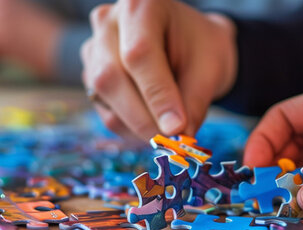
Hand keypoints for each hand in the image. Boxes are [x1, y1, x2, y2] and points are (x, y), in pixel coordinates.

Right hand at [81, 0, 237, 139]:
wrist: (190, 44)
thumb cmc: (203, 49)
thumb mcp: (210, 68)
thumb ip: (194, 102)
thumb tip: (179, 138)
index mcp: (142, 6)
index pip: (139, 54)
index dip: (157, 96)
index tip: (177, 129)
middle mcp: (109, 22)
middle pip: (111, 76)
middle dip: (143, 117)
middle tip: (172, 142)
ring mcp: (94, 48)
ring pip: (104, 96)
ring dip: (137, 125)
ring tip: (169, 134)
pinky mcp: (91, 75)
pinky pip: (105, 110)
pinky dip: (130, 128)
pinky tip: (154, 127)